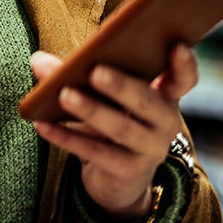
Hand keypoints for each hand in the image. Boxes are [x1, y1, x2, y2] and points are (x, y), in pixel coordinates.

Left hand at [30, 43, 197, 217]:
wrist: (117, 176)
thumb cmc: (110, 117)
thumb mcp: (98, 94)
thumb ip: (71, 72)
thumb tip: (38, 60)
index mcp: (163, 95)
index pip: (183, 79)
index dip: (184, 65)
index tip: (176, 46)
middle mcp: (165, 122)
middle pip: (146, 101)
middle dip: (121, 85)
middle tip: (95, 71)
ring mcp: (151, 148)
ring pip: (121, 127)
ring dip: (91, 110)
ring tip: (64, 94)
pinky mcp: (130, 171)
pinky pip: (97, 153)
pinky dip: (67, 138)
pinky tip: (43, 125)